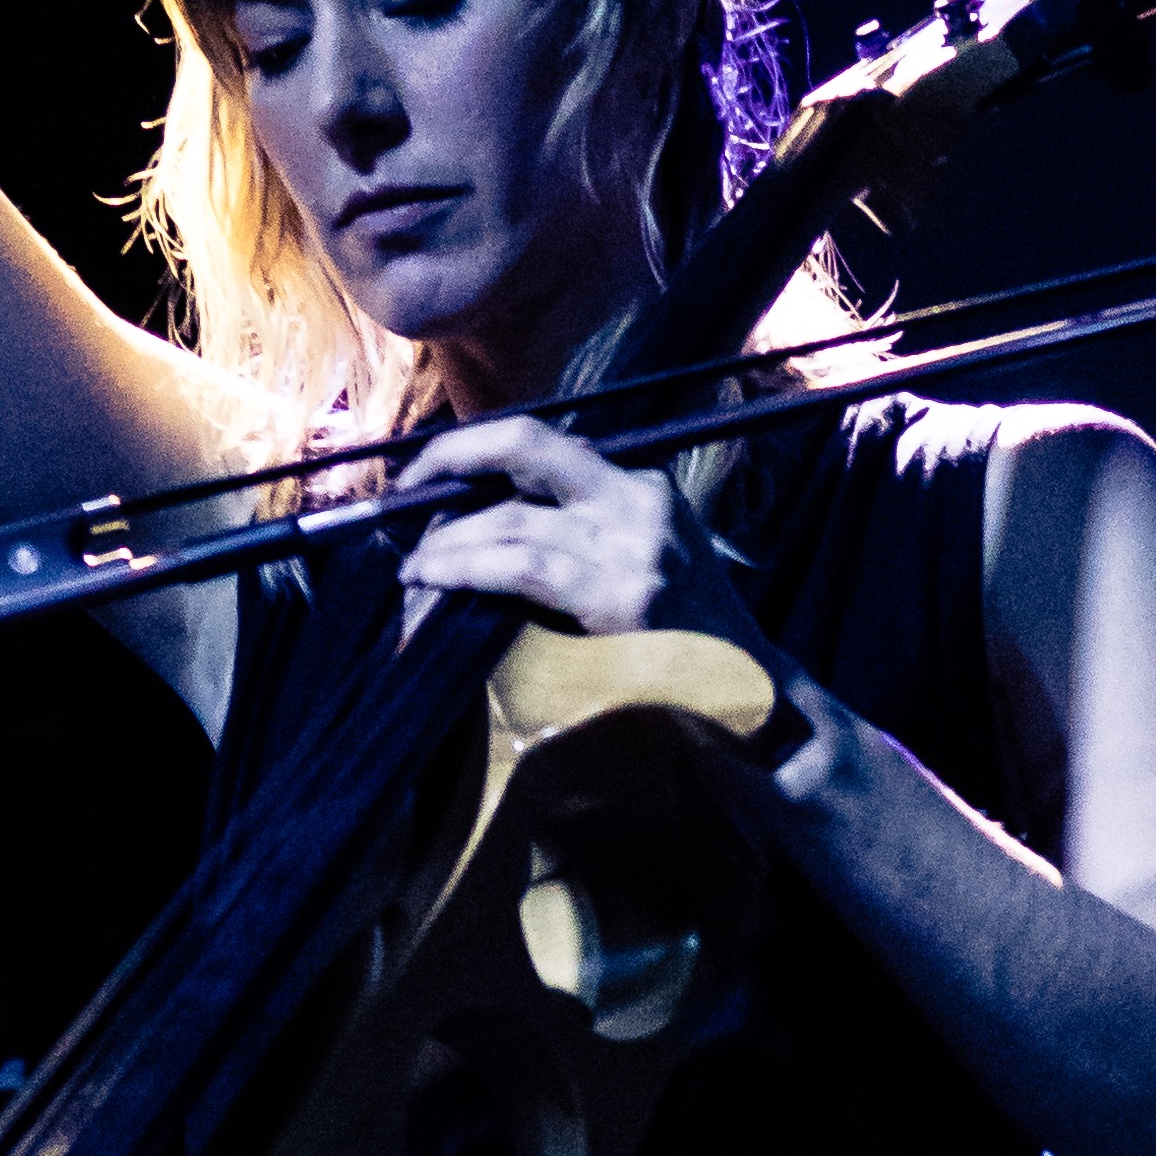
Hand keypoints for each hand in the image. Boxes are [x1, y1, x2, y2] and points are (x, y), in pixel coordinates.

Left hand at [395, 418, 762, 646]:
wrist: (756, 710)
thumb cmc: (685, 654)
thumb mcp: (640, 574)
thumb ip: (580, 543)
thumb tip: (483, 531)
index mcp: (646, 489)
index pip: (548, 447)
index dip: (477, 449)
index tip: (429, 470)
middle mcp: (641, 499)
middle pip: (527, 444)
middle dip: (450, 457)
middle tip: (399, 493)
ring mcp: (636, 542)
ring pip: (511, 514)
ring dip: (446, 539)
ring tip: (413, 566)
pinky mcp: (623, 593)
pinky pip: (521, 563)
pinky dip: (464, 566)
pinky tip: (433, 578)